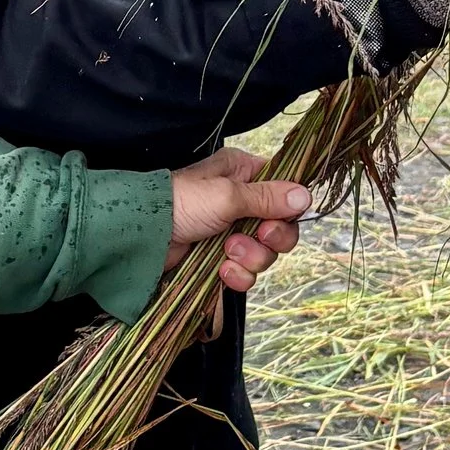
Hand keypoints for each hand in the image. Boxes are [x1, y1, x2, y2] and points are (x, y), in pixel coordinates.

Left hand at [166, 144, 313, 294]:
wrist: (143, 238)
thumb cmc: (181, 203)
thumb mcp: (227, 195)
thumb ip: (268, 198)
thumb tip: (306, 196)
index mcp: (243, 174)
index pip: (284, 191)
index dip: (286, 210)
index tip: (275, 219)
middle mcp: (240, 201)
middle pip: (280, 227)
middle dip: (270, 239)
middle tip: (257, 236)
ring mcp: (230, 231)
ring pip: (264, 252)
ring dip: (250, 257)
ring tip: (227, 252)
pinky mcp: (220, 258)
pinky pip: (245, 271)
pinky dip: (238, 274)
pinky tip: (223, 270)